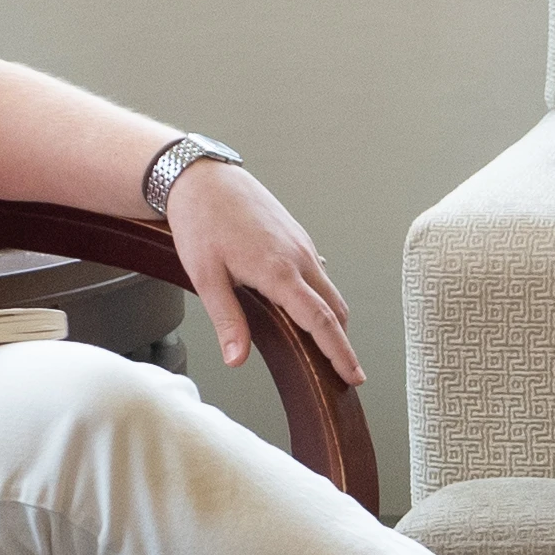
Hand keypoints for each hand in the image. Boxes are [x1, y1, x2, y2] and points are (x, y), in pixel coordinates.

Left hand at [160, 159, 360, 380]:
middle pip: (335, 309)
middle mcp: (299, 258)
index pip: (320, 321)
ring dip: (333, 321)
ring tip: (327, 348)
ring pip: (330, 291)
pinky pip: (319, 274)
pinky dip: (322, 299)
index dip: (339, 352)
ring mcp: (302, 246)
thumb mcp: (206, 276)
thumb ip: (227, 320)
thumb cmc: (201, 222)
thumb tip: (237, 359)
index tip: (353, 375)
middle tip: (344, 373)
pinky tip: (307, 310)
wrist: (204, 178)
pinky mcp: (297, 238)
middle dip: (343, 343)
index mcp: (279, 271)